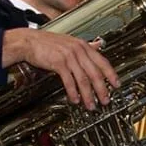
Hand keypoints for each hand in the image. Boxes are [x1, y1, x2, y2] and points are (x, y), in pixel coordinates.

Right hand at [2, 28, 119, 110]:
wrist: (28, 41)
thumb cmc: (48, 43)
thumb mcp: (70, 41)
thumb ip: (85, 46)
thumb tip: (99, 45)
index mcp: (83, 45)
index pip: (103, 61)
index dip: (111, 74)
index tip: (116, 84)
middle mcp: (78, 50)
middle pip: (95, 73)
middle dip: (102, 89)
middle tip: (105, 100)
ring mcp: (69, 56)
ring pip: (83, 79)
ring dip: (88, 94)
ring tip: (91, 105)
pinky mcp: (58, 63)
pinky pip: (69, 80)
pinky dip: (73, 92)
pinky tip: (75, 99)